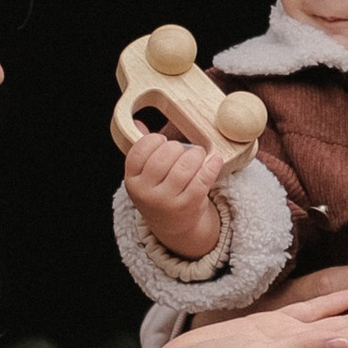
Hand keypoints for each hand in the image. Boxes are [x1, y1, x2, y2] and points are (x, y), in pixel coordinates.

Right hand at [125, 126, 234, 261]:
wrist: (173, 226)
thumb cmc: (160, 191)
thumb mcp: (145, 175)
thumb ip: (143, 150)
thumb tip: (139, 122)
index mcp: (132, 181)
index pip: (140, 151)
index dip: (154, 141)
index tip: (163, 142)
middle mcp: (146, 193)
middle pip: (164, 156)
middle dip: (177, 147)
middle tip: (184, 150)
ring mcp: (166, 201)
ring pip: (184, 166)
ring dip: (196, 154)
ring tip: (198, 154)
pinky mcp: (188, 206)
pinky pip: (202, 179)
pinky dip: (211, 166)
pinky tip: (215, 161)